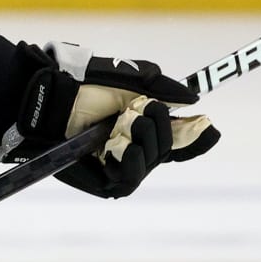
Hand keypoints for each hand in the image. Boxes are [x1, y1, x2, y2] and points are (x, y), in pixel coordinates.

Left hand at [10, 43, 219, 197]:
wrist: (51, 100)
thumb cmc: (84, 86)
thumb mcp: (130, 79)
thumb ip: (163, 87)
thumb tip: (194, 98)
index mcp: (144, 125)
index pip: (181, 139)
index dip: (197, 137)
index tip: (209, 126)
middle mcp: (136, 148)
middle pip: (168, 148)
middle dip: (162, 128)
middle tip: (145, 110)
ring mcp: (120, 166)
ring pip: (151, 162)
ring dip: (146, 142)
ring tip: (129, 124)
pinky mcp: (104, 183)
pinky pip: (128, 180)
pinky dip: (130, 163)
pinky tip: (121, 147)